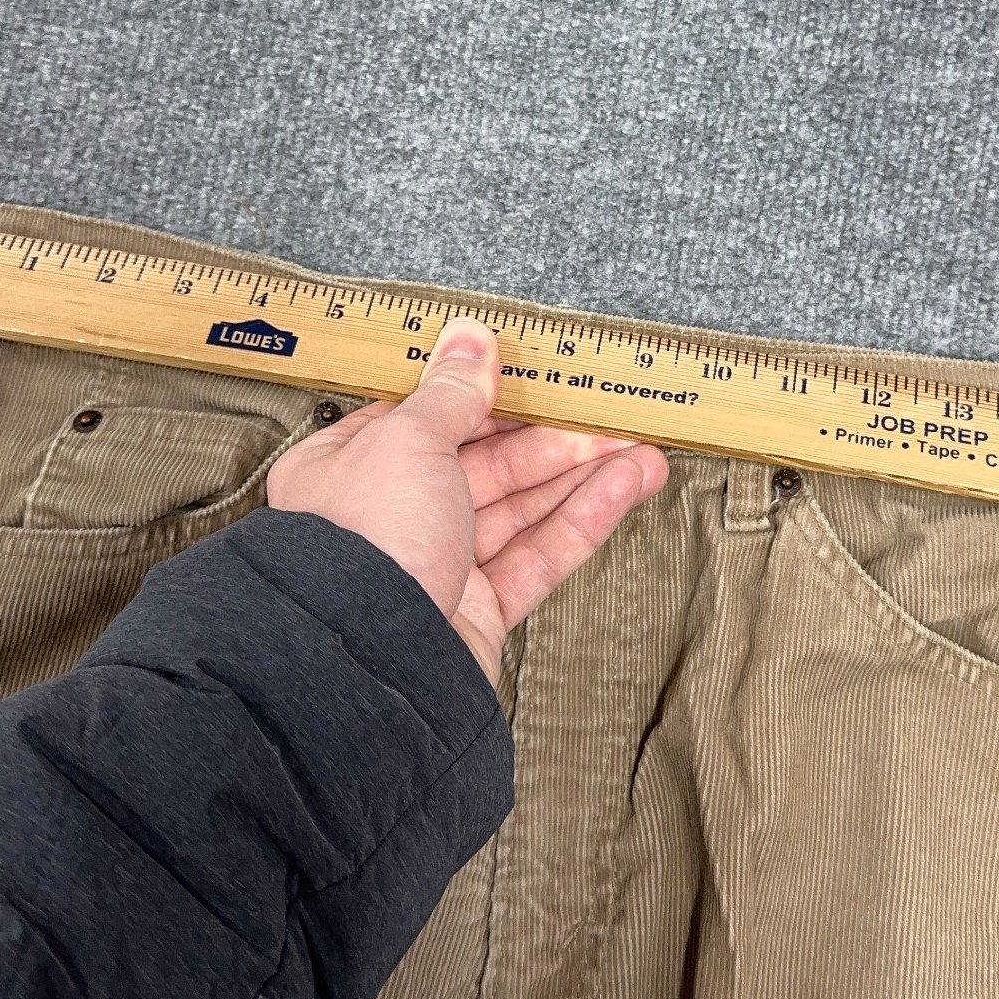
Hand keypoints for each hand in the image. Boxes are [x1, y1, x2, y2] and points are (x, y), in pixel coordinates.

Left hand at [265, 316, 671, 685]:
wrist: (368, 661)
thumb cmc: (366, 540)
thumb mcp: (408, 440)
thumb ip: (451, 392)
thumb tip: (469, 337)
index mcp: (352, 466)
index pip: (430, 418)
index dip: (489, 396)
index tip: (544, 379)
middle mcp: (391, 516)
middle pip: (486, 465)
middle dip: (555, 442)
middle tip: (613, 418)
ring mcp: (435, 566)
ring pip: (520, 512)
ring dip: (583, 480)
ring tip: (646, 457)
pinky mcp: (475, 612)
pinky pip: (535, 558)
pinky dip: (580, 523)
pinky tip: (623, 491)